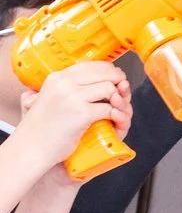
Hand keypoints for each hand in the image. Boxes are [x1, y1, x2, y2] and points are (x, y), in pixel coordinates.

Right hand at [17, 62, 131, 164]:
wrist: (30, 148)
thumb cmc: (42, 126)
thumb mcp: (51, 97)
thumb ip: (68, 86)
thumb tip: (97, 76)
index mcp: (57, 78)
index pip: (92, 64)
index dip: (109, 71)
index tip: (114, 80)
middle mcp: (64, 84)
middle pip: (106, 73)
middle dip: (118, 83)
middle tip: (120, 93)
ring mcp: (73, 98)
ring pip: (110, 89)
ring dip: (118, 99)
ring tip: (115, 108)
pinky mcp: (82, 114)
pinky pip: (110, 108)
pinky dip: (115, 115)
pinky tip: (111, 120)